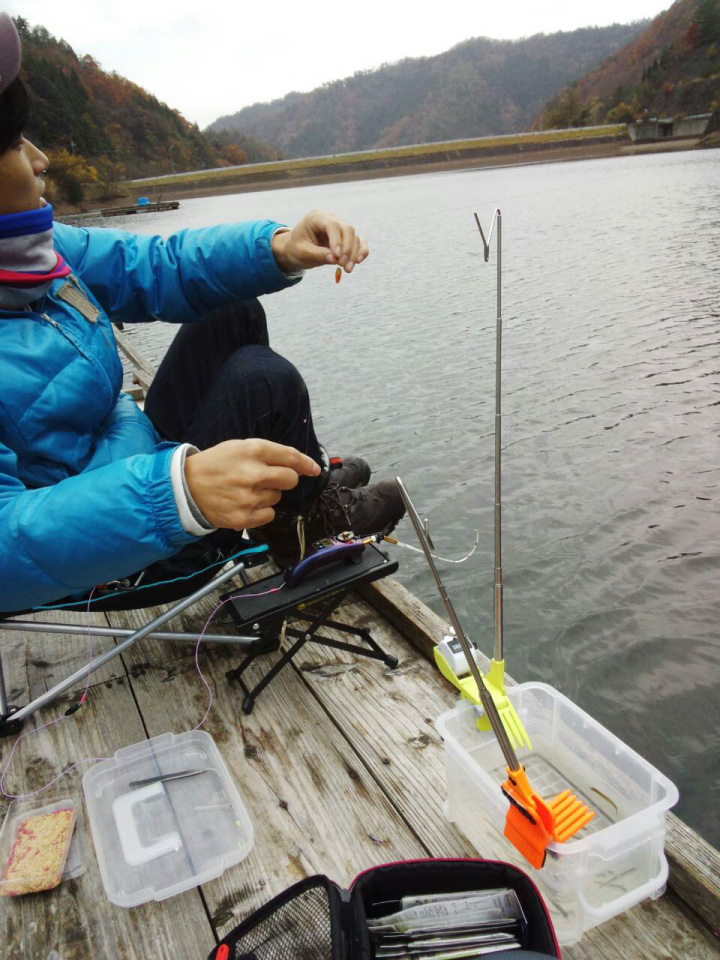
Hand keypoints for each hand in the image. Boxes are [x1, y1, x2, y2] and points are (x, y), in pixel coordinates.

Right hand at [184, 439, 320, 529]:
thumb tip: (300, 466)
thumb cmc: (216, 465)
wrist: (186, 487)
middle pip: (290, 480)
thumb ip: (269, 454)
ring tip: (246, 490)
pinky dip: (261, 511)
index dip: (306, 464)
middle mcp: (253, 474)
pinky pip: (269, 515)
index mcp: (253, 451)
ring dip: (268, 494)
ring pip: (277, 498)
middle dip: (285, 479)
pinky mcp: (244, 517)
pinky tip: (245, 504)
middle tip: (269, 479)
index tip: (314, 469)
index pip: (290, 457)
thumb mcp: (239, 447)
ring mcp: (249, 497)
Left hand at [271, 209, 368, 274]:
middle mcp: (331, 219)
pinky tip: (358, 262)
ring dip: (354, 254)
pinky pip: (359, 242)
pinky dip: (361, 251)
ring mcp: (340, 227)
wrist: (295, 250)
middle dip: (347, 249)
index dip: (337, 240)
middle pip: (347, 229)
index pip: (332, 225)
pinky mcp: (345, 238)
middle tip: (343, 265)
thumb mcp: (302, 252)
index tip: (337, 256)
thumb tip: (335, 259)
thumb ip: (317, 254)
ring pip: (354, 237)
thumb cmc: (295, 248)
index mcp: (316, 217)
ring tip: (348, 269)